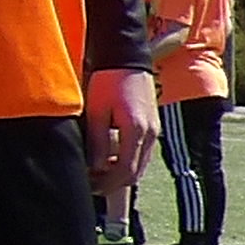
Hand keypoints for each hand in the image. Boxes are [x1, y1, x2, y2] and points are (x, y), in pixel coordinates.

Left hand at [81, 67, 155, 198]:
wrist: (127, 59)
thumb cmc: (109, 81)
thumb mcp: (97, 112)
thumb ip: (98, 142)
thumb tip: (96, 167)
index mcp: (136, 131)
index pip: (125, 171)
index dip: (107, 183)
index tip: (90, 185)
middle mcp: (150, 135)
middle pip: (135, 173)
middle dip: (113, 182)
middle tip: (92, 183)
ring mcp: (154, 131)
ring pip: (139, 165)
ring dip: (120, 173)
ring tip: (98, 172)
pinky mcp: (152, 127)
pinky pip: (142, 154)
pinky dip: (127, 162)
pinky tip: (110, 158)